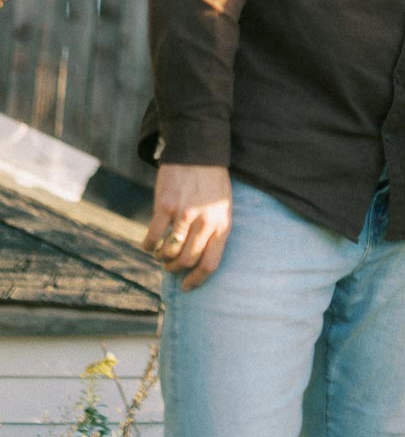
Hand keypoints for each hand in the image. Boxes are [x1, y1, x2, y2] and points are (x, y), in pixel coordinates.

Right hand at [141, 164, 232, 291]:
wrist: (199, 150)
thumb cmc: (212, 182)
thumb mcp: (223, 207)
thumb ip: (214, 231)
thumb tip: (198, 261)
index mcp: (222, 224)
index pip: (210, 264)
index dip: (196, 280)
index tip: (186, 286)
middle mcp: (205, 222)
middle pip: (187, 261)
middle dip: (176, 268)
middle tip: (170, 266)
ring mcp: (184, 214)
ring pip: (169, 252)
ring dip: (162, 258)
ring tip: (160, 255)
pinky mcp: (165, 206)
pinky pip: (153, 236)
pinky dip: (149, 245)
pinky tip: (149, 244)